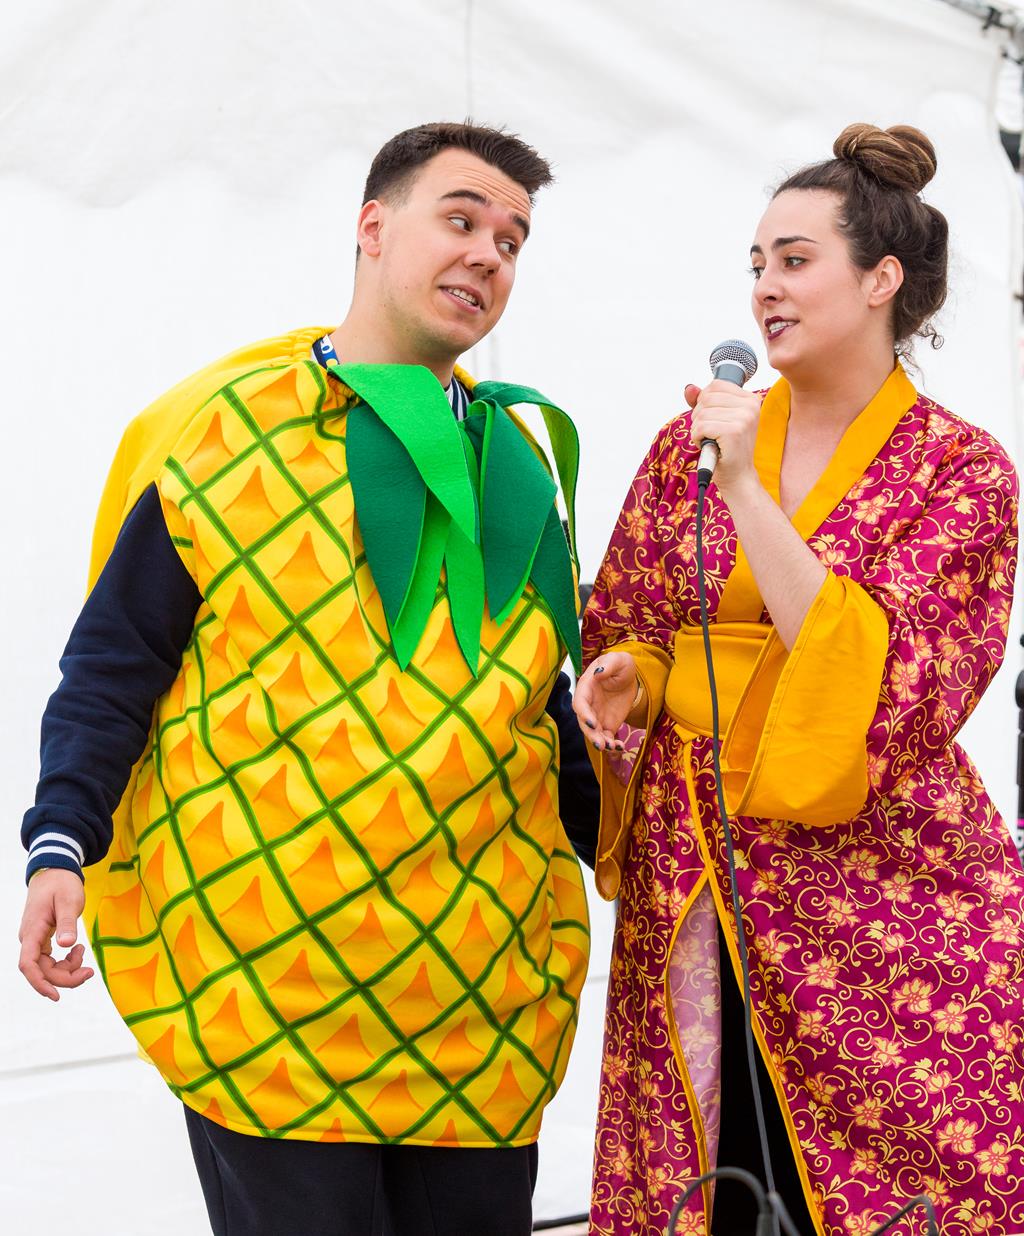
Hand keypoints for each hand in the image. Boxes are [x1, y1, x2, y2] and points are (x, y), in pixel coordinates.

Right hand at [18, 870, 93, 1000]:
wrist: (55, 872)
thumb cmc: (61, 884)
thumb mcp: (68, 900)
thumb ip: (66, 923)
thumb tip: (66, 944)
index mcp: (32, 931)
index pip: (28, 965)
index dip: (40, 983)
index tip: (56, 996)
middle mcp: (30, 939)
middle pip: (42, 970)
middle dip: (65, 977)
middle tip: (90, 972)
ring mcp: (35, 940)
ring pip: (47, 967)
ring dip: (67, 969)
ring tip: (83, 952)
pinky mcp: (42, 940)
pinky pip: (51, 960)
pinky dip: (65, 961)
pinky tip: (77, 950)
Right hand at [573, 651, 638, 749]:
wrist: (628, 677)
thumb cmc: (620, 665)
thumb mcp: (618, 660)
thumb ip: (608, 665)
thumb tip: (598, 673)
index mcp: (586, 687)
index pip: (580, 702)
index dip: (584, 713)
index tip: (592, 723)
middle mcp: (588, 704)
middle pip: (584, 722)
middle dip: (590, 734)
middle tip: (600, 744)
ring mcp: (596, 716)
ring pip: (593, 732)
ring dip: (600, 741)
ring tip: (611, 747)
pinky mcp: (606, 725)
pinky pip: (606, 737)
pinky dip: (612, 744)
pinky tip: (620, 747)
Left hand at [688, 379, 762, 494]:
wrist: (738, 476)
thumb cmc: (727, 448)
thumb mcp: (716, 419)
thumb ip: (702, 401)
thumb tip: (689, 388)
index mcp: (751, 399)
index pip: (716, 385)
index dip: (704, 402)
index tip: (713, 419)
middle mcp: (751, 405)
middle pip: (706, 398)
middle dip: (699, 417)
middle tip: (711, 433)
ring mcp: (744, 418)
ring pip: (701, 413)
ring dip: (698, 430)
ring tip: (711, 440)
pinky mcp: (734, 431)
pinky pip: (700, 427)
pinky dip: (697, 438)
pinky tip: (709, 446)